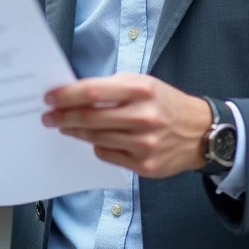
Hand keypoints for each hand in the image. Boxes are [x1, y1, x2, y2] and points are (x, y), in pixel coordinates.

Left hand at [42, 74, 211, 178]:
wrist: (200, 132)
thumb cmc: (166, 103)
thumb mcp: (144, 84)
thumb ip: (113, 88)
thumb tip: (75, 94)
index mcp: (141, 90)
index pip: (93, 91)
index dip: (67, 95)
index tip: (50, 98)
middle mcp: (144, 117)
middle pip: (90, 118)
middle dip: (63, 117)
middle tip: (48, 117)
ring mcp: (145, 144)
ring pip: (96, 139)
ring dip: (75, 132)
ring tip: (65, 126)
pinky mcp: (145, 165)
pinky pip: (108, 155)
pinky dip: (97, 146)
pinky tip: (94, 140)